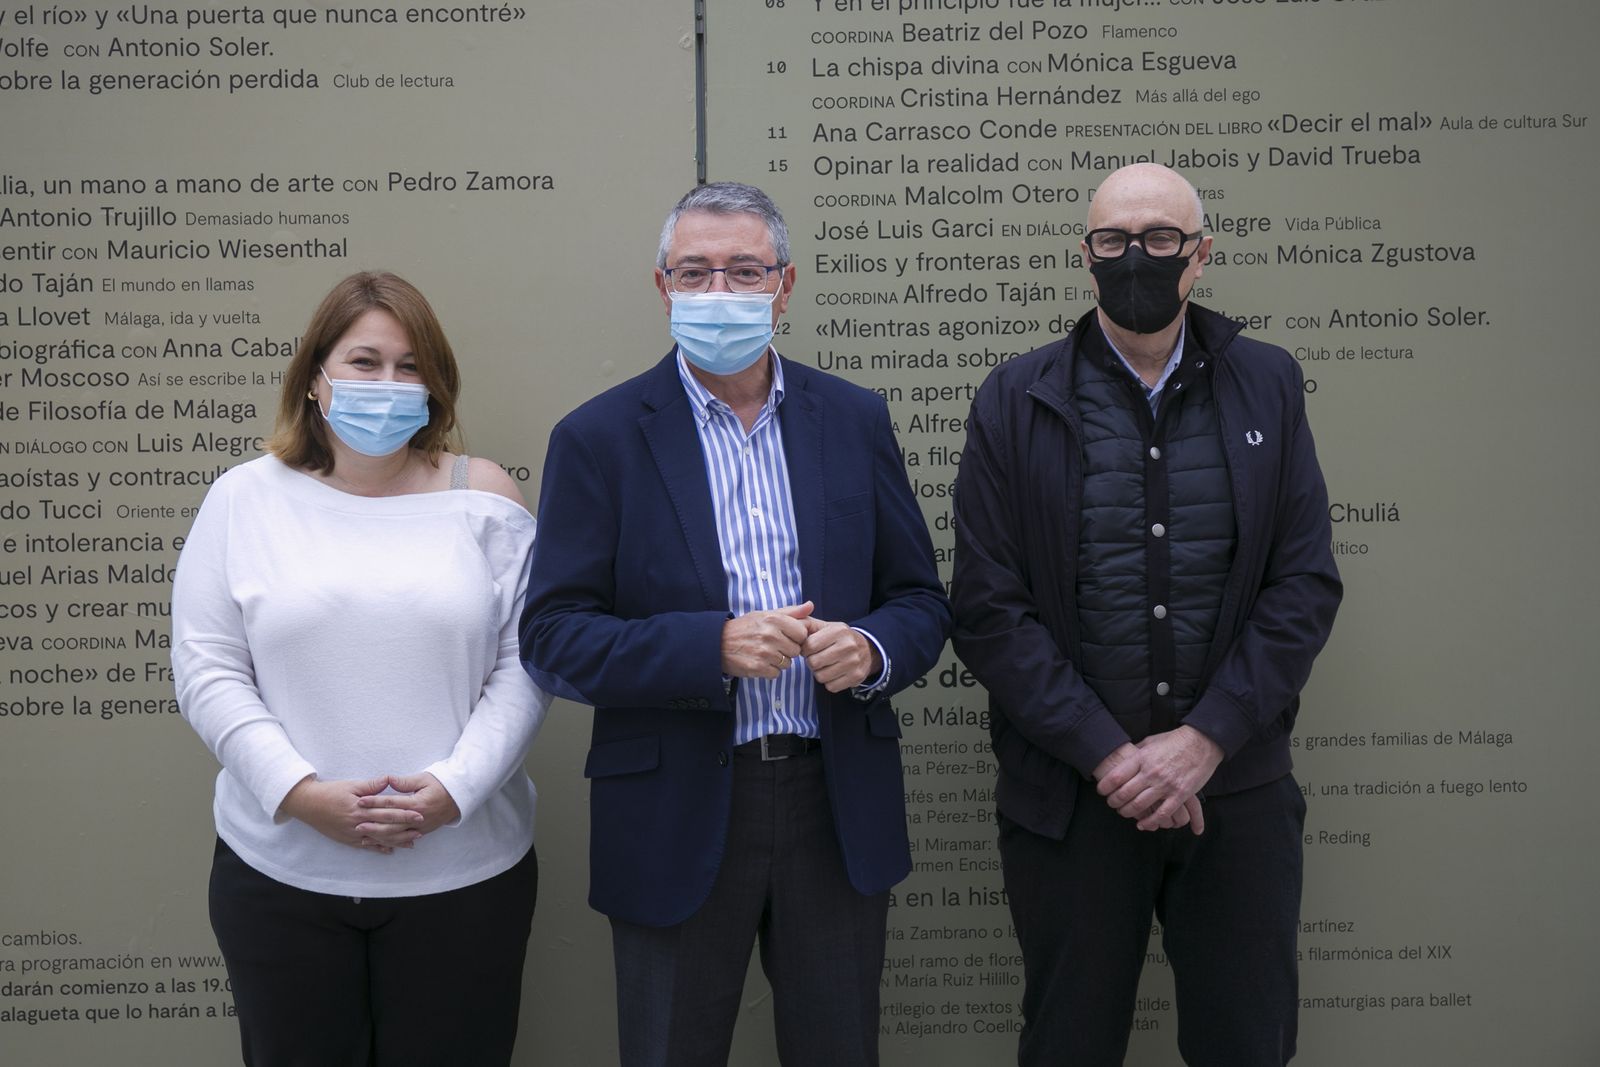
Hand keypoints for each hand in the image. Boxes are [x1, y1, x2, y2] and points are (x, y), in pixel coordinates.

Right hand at [279, 775, 419, 853]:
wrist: (308, 804)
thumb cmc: (330, 792)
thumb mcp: (351, 785)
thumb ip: (371, 785)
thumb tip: (389, 779)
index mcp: (360, 809)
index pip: (387, 812)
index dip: (405, 813)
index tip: (419, 814)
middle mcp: (358, 824)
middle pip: (386, 828)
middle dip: (405, 829)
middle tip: (422, 830)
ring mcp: (352, 834)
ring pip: (378, 840)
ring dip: (396, 841)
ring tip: (412, 842)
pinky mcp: (347, 840)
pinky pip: (366, 846)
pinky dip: (379, 848)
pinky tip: (390, 850)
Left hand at [357, 773, 460, 839]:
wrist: (460, 798)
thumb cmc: (441, 784)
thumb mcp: (424, 779)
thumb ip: (405, 781)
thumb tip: (387, 779)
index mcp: (418, 803)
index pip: (392, 803)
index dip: (375, 802)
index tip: (360, 801)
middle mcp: (418, 818)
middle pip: (391, 822)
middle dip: (372, 822)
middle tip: (356, 821)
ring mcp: (421, 827)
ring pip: (396, 834)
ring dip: (378, 835)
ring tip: (363, 834)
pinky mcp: (422, 832)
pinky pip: (403, 839)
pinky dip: (390, 842)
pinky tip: (379, 842)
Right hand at [721, 601, 813, 678]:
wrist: (718, 642)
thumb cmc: (745, 627)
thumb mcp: (766, 614)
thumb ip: (791, 612)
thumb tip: (810, 606)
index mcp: (774, 619)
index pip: (802, 633)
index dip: (795, 637)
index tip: (785, 636)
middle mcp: (770, 635)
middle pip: (796, 650)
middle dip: (787, 650)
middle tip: (772, 646)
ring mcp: (764, 652)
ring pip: (787, 663)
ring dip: (779, 661)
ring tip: (765, 653)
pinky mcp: (757, 667)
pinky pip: (776, 674)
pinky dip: (769, 671)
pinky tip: (759, 662)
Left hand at [800, 621, 880, 692]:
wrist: (868, 649)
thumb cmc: (840, 638)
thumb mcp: (826, 626)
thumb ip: (807, 623)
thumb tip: (792, 623)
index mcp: (838, 631)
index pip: (809, 645)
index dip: (805, 649)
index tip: (810, 649)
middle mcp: (848, 646)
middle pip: (814, 662)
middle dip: (811, 662)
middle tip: (817, 658)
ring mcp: (854, 662)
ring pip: (821, 676)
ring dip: (819, 673)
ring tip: (826, 666)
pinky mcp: (856, 677)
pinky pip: (831, 686)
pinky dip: (829, 682)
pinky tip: (834, 673)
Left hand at [1097, 726, 1223, 834]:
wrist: (1201, 742)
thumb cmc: (1174, 741)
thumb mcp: (1150, 742)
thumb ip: (1136, 753)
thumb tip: (1122, 759)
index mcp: (1142, 758)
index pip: (1116, 776)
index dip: (1105, 786)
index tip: (1101, 791)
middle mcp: (1152, 772)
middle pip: (1125, 793)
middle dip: (1114, 802)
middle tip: (1111, 804)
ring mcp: (1166, 784)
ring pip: (1140, 805)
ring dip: (1128, 812)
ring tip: (1124, 813)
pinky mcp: (1180, 794)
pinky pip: (1162, 813)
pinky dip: (1150, 821)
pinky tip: (1143, 824)